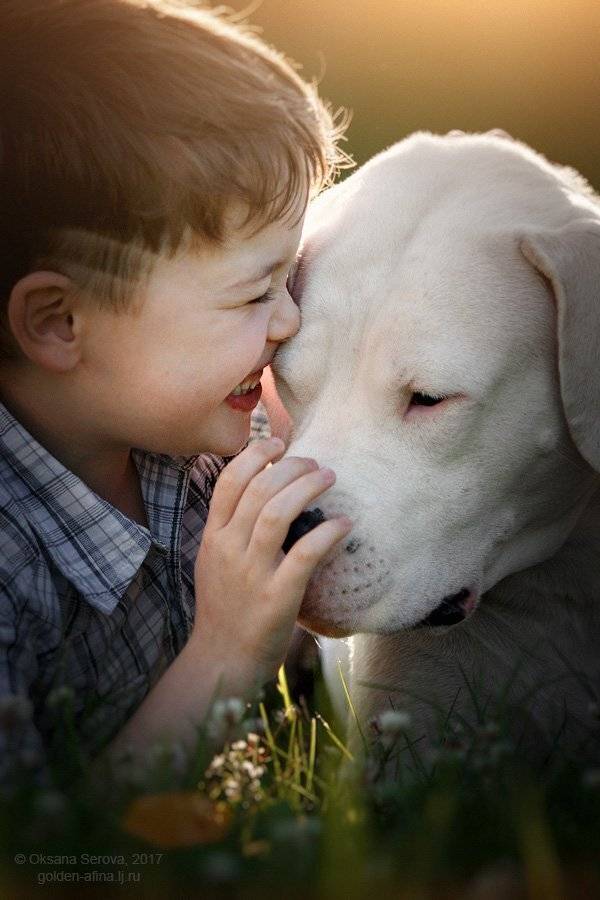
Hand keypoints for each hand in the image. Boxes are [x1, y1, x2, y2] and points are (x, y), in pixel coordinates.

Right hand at [192, 437, 352, 684]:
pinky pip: (304, 554)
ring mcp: (251, 573)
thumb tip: (266, 491)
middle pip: (258, 489)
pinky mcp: (277, 597)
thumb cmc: (226, 608)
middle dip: (291, 467)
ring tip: (330, 477)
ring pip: (277, 513)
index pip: (230, 481)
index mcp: (213, 536)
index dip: (256, 454)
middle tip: (316, 463)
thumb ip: (233, 528)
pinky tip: (344, 524)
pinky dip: (327, 533)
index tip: (279, 444)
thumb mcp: (216, 561)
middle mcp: (228, 549)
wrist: (221, 660)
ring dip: (307, 488)